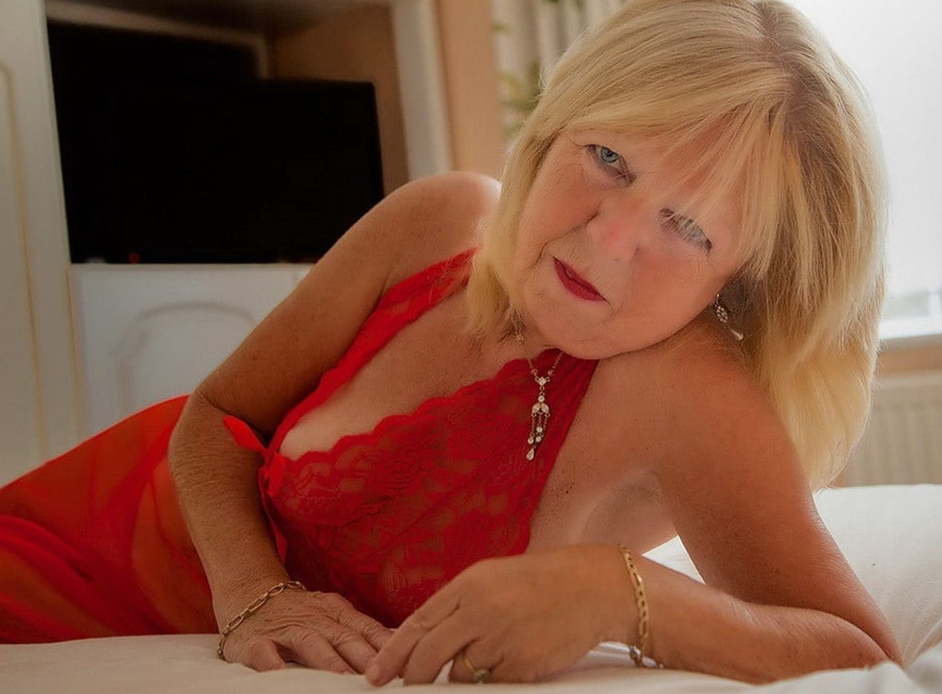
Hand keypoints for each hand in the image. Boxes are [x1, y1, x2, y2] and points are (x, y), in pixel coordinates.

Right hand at [218, 588, 394, 673]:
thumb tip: (402, 653)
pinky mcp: (256, 641)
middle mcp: (316, 619)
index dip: (387, 645)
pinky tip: (281, 676)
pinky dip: (273, 664)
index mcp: (339, 613)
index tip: (406, 662)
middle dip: (365, 656)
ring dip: (328, 661)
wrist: (251, 595)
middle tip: (382, 676)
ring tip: (344, 680)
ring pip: (311, 644)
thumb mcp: (335, 617)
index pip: (368, 629)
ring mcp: (286, 629)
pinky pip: (264, 653)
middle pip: (345, 637)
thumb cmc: (302, 614)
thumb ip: (363, 635)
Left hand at [364, 544, 623, 685]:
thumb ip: (458, 605)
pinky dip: (492, 679)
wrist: (593, 589)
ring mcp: (499, 640)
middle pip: (428, 656)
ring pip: (458, 675)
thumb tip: (425, 639)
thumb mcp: (492, 579)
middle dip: (413, 677)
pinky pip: (490, 684)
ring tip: (484, 657)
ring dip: (459, 676)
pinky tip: (511, 658)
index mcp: (468, 585)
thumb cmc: (542, 582)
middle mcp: (479, 611)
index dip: (393, 653)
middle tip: (408, 687)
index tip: (376, 674)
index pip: (418, 624)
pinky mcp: (520, 666)